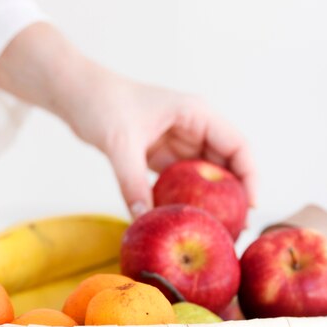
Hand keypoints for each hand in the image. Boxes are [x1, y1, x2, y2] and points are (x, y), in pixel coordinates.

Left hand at [0, 23, 255, 216]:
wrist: (77, 95)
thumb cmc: (101, 105)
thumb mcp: (120, 143)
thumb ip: (132, 181)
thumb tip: (143, 218)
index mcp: (196, 114)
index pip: (238, 145)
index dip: (250, 176)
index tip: (250, 206)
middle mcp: (192, 128)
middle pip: (226, 164)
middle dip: (233, 196)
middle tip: (235, 229)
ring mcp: (176, 142)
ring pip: (203, 176)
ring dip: (209, 200)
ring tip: (215, 231)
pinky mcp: (158, 156)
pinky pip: (178, 182)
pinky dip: (183, 199)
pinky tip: (182, 221)